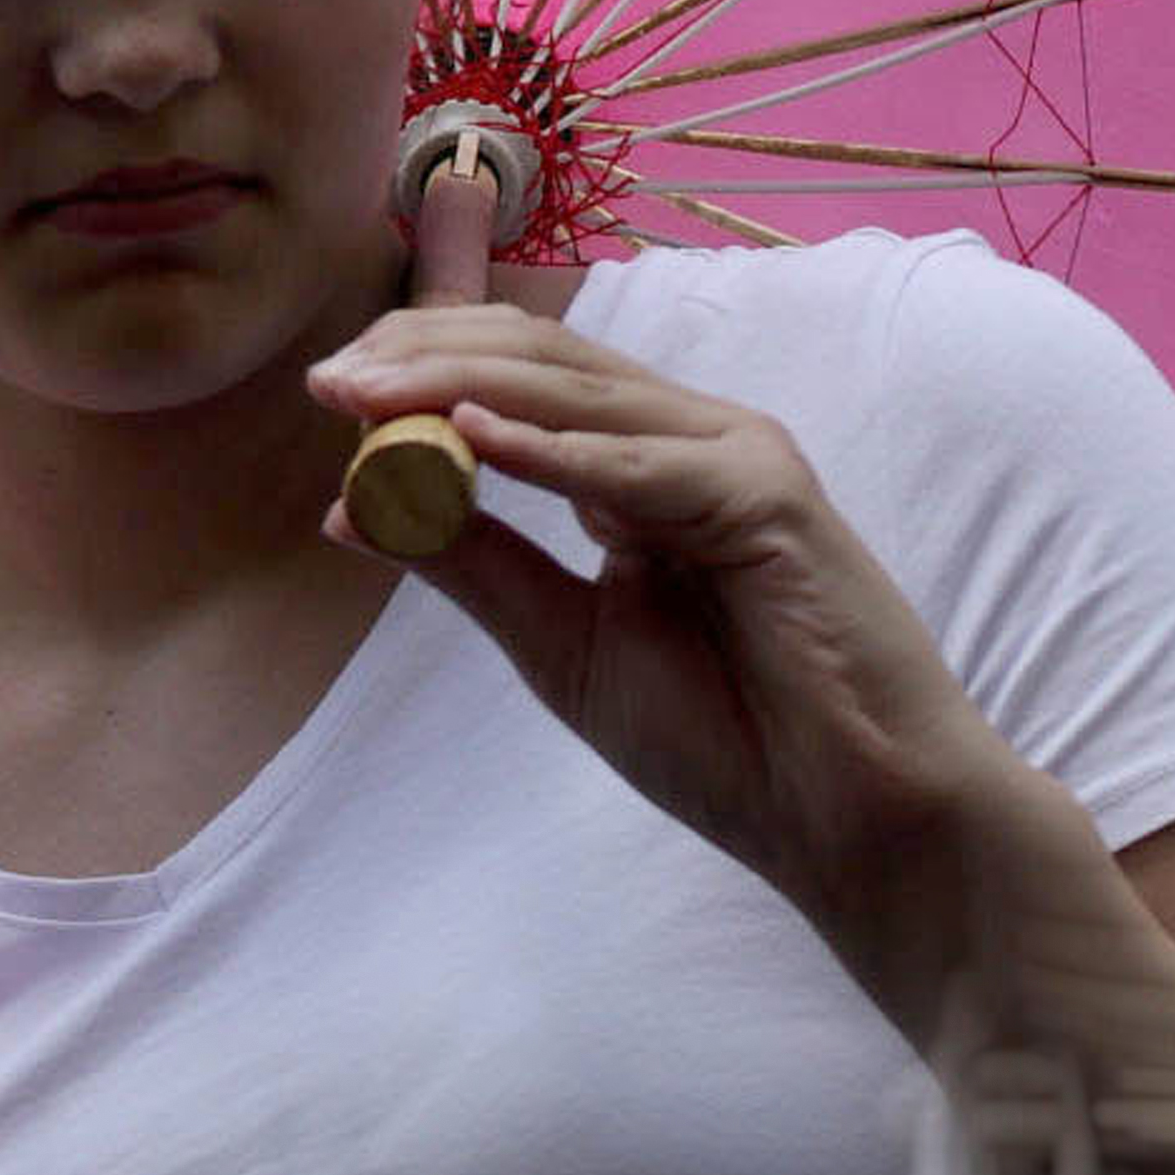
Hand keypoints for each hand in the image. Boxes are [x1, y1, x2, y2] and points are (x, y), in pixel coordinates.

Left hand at [308, 301, 1042, 968]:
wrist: (848, 814)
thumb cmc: (731, 740)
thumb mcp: (565, 645)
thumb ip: (476, 567)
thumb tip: (349, 506)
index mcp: (644, 474)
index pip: (524, 382)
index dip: (423, 370)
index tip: (326, 393)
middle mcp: (692, 445)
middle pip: (545, 362)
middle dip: (426, 360)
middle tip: (329, 382)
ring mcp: (739, 461)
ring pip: (584, 394)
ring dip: (464, 388)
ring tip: (368, 398)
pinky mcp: (773, 498)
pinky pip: (644, 465)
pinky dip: (553, 451)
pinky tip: (471, 440)